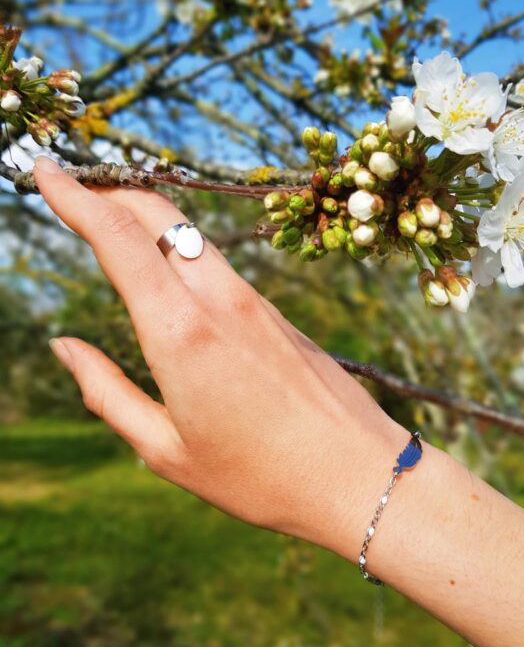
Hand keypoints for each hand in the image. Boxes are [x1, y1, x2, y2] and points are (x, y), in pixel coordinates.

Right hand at [36, 156, 413, 558]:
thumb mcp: (168, 450)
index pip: (118, 237)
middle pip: (155, 215)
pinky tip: (167, 264)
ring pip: (189, 234)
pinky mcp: (276, 312)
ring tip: (107, 216)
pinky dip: (179, 246)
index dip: (74, 196)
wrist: (358, 474)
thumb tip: (63, 347)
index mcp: (181, 334)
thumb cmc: (260, 477)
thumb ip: (107, 394)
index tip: (42, 169)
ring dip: (143, 214)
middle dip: (105, 190)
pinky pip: (217, 262)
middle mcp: (219, 301)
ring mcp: (254, 301)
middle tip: (68, 185)